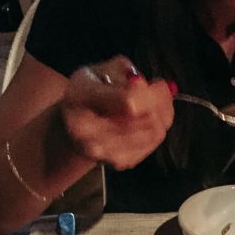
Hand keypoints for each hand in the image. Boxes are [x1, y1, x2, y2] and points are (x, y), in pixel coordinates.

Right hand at [60, 55, 173, 170]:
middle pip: (146, 119)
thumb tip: (144, 84)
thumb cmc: (88, 93)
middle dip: (160, 103)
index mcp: (81, 98)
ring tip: (153, 105)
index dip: (151, 94)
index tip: (158, 84)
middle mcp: (87, 131)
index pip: (129, 102)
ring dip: (161, 117)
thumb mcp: (99, 70)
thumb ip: (122, 71)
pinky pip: (152, 145)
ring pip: (153, 133)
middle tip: (160, 92)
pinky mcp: (118, 163)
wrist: (73, 127)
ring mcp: (103, 152)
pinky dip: (156, 131)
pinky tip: (148, 121)